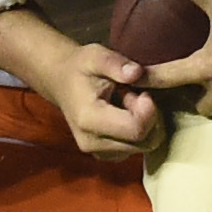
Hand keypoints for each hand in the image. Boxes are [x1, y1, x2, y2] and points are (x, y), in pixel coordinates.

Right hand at [35, 41, 165, 159]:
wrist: (61, 82)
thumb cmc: (80, 68)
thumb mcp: (96, 56)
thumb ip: (116, 64)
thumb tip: (136, 72)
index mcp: (89, 119)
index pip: (136, 130)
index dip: (149, 111)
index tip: (144, 93)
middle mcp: (92, 143)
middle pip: (144, 141)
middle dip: (148, 118)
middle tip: (135, 95)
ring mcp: (98, 152)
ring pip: (143, 146)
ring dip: (144, 124)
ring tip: (127, 103)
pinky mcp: (105, 155)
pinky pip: (135, 148)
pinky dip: (138, 132)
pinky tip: (125, 114)